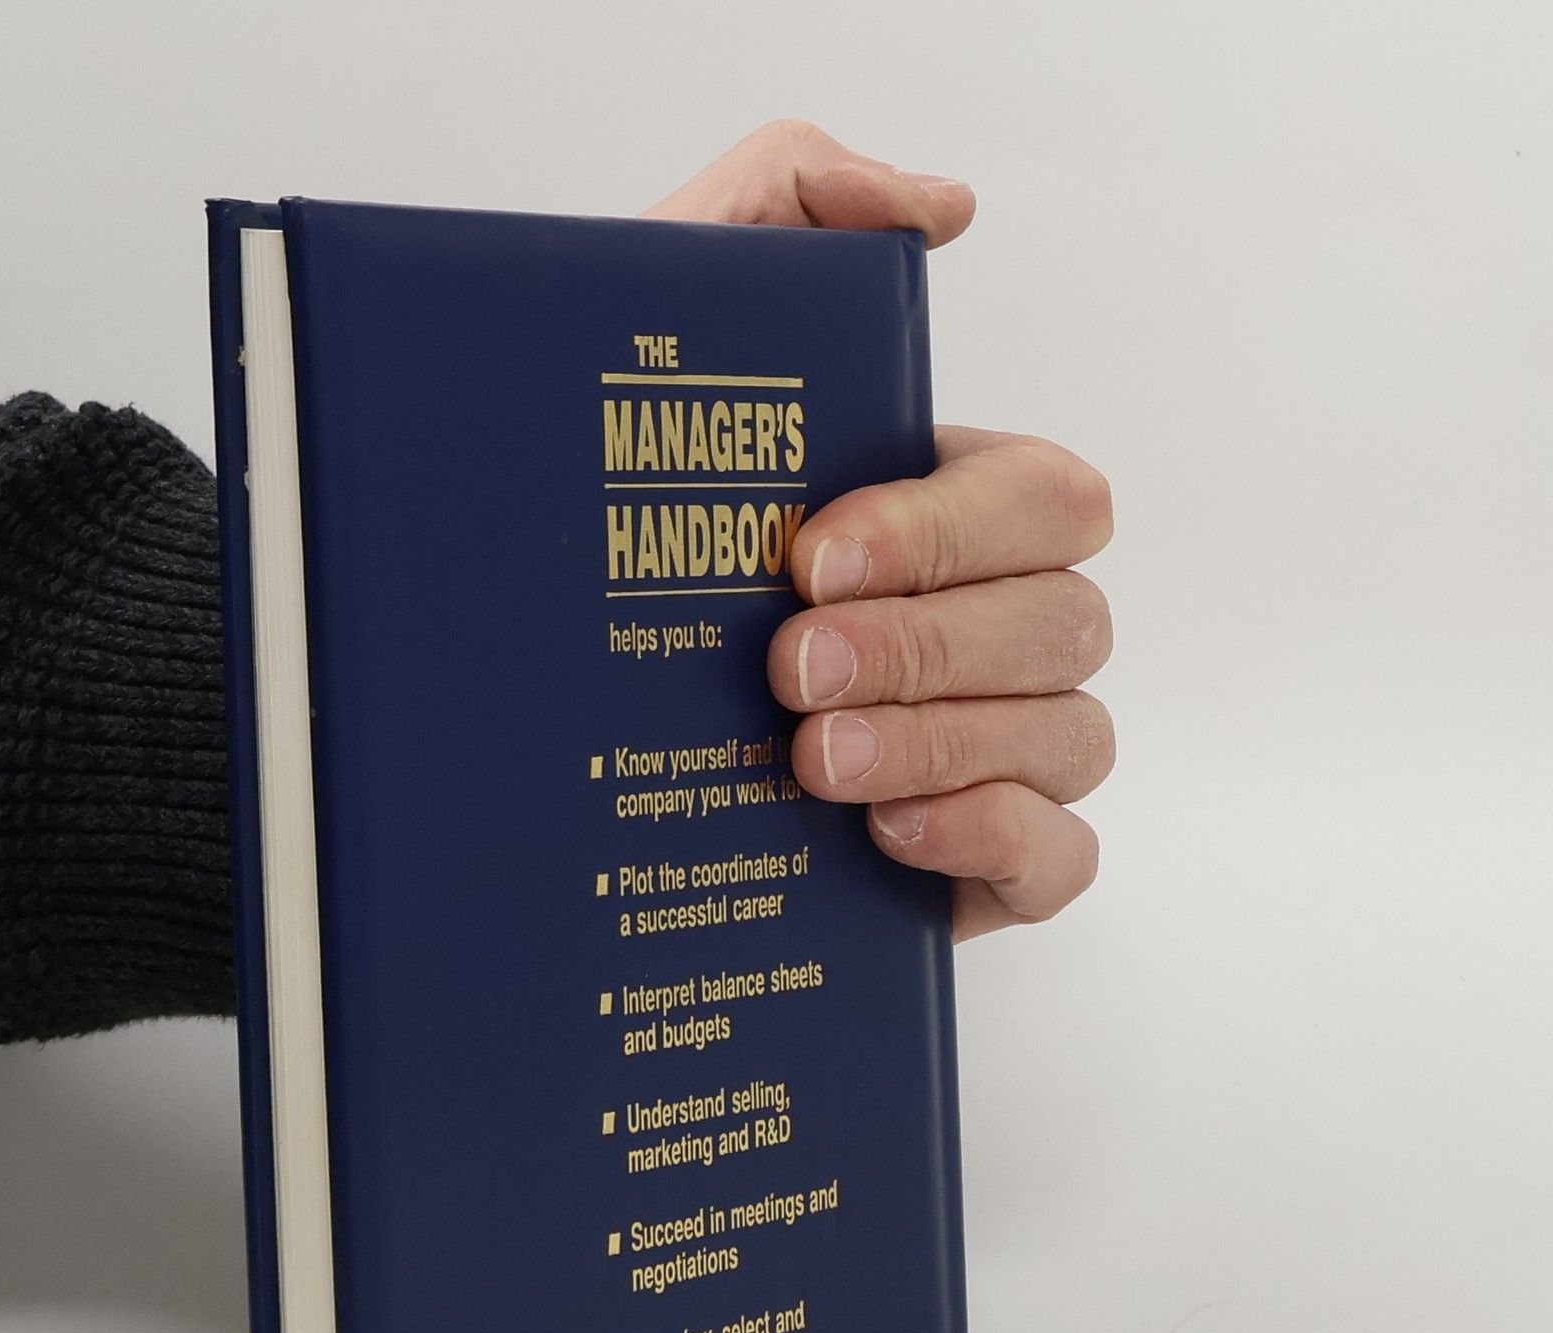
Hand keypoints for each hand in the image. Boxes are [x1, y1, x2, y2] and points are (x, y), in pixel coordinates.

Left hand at [649, 124, 1114, 939]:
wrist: (519, 725)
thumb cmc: (604, 533)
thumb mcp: (656, 339)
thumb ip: (783, 209)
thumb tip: (941, 208)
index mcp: (946, 512)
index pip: (1043, 497)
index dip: (952, 527)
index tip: (811, 557)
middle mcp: (992, 626)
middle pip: (1066, 618)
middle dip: (928, 643)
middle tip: (792, 670)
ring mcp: (1001, 749)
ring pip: (1071, 733)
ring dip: (943, 742)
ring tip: (809, 765)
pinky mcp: (984, 866)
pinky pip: (1062, 857)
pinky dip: (992, 838)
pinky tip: (885, 833)